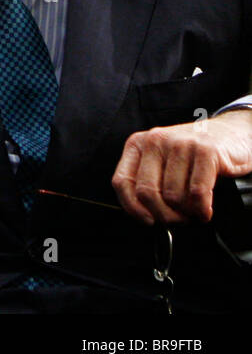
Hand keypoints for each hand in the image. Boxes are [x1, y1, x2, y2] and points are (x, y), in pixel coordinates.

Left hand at [112, 110, 251, 224]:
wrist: (232, 132)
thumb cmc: (194, 153)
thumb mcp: (163, 160)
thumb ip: (150, 180)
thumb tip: (144, 214)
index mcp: (138, 144)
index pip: (121, 181)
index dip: (132, 208)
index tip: (147, 220)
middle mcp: (155, 141)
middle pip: (146, 193)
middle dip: (163, 215)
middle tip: (177, 220)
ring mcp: (180, 144)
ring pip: (173, 196)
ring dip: (186, 214)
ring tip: (193, 212)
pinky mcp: (205, 151)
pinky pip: (197, 193)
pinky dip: (201, 209)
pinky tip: (204, 211)